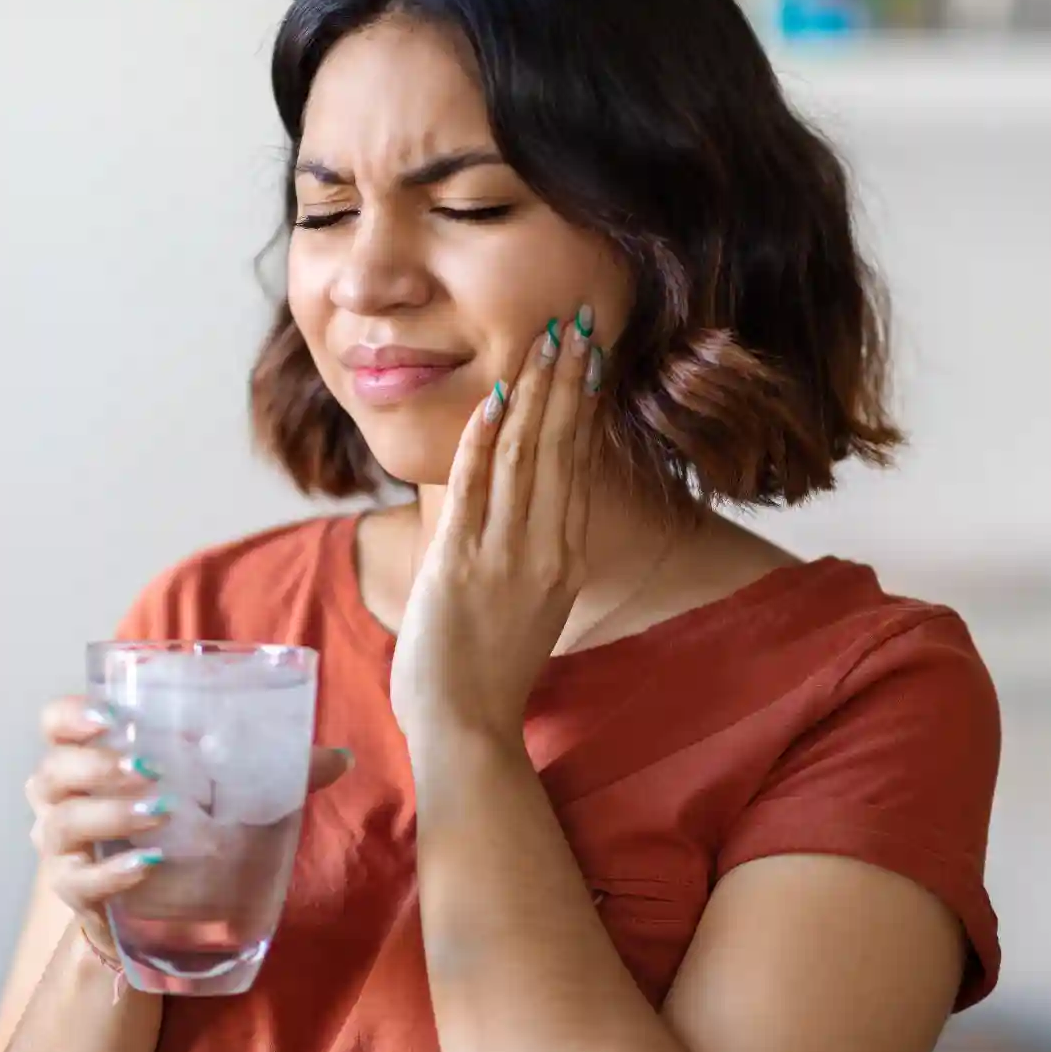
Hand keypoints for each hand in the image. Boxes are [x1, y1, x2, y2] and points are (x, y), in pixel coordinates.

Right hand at [25, 695, 353, 957]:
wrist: (156, 908)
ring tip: (159, 812)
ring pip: (61, 824)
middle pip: (52, 771)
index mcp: (90, 755)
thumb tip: (341, 758)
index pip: (55, 723)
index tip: (110, 714)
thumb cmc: (182, 827)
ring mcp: (63, 849)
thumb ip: (275, 769)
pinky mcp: (74, 894)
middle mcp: (61, 798)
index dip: (72, 715)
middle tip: (148, 767)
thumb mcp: (223, 790)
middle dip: (96, 765)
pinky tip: (146, 867)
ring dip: (109, 815)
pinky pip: (78, 882)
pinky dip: (111, 873)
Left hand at [390, 304, 601, 745]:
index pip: (576, 464)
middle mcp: (545, 550)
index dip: (582, 405)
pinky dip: (485, 438)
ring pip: (524, 455)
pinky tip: (494, 396)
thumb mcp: (528, 607)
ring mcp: (504, 556)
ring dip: (535, 391)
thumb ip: (532, 556)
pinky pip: (475, 487)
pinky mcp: (461, 564)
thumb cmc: (488, 675)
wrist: (466, 729)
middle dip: (567, 378)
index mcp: (564, 558)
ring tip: (546, 338)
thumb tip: (530, 514)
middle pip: (559, 447)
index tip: (589, 356)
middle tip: (575, 321)